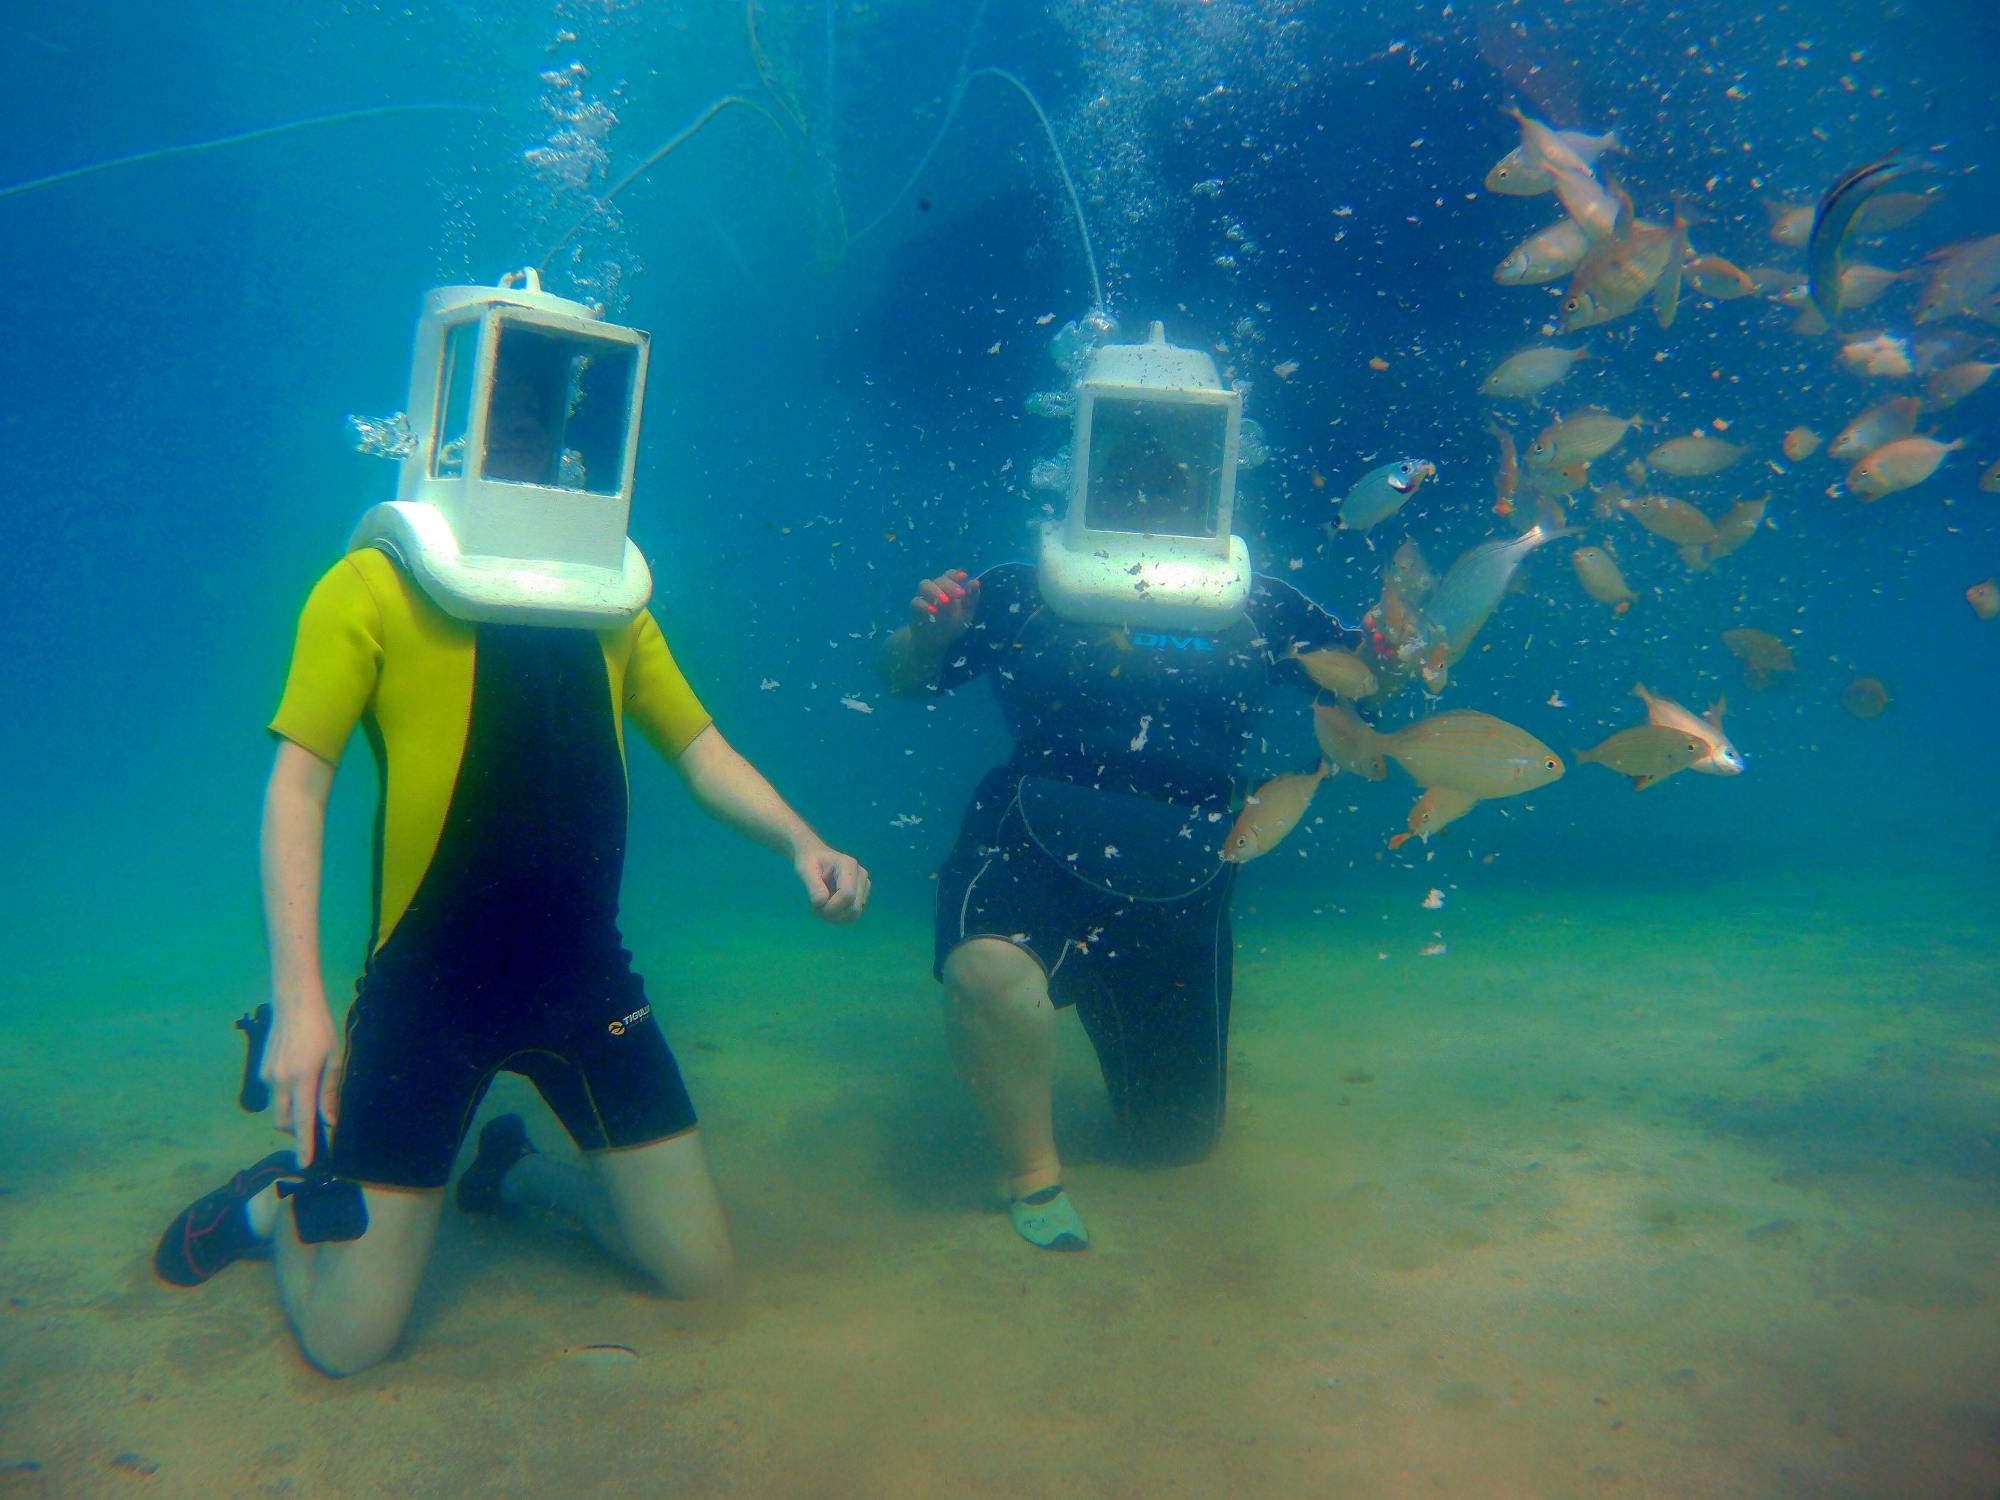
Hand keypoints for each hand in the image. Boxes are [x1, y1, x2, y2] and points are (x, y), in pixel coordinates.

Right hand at [263, 997, 337, 1167]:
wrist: (294, 1004)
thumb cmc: (321, 1029)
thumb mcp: (334, 1059)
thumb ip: (330, 1093)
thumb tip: (329, 1121)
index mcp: (301, 1079)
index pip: (303, 1121)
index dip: (304, 1144)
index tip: (304, 1164)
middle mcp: (279, 1081)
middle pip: (283, 1122)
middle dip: (297, 1132)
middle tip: (315, 1128)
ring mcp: (267, 1077)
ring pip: (278, 1110)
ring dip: (292, 1115)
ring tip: (310, 1101)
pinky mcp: (262, 1071)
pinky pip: (275, 1095)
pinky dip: (287, 1099)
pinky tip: (300, 1081)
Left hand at [794, 841, 870, 922]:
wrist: (814, 856)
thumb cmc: (809, 861)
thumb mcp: (804, 870)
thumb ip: (813, 886)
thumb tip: (822, 902)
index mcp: (848, 865)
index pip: (847, 895)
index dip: (831, 907)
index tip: (814, 906)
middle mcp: (861, 875)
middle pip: (853, 908)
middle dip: (832, 914)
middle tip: (814, 908)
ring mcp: (864, 885)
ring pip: (855, 913)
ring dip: (835, 917)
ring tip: (820, 908)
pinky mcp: (862, 894)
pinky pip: (853, 914)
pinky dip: (839, 916)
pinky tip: (827, 907)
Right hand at [908, 570, 977, 641]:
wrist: (935, 641)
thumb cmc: (952, 624)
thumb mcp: (966, 613)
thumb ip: (971, 598)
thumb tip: (976, 582)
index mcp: (948, 587)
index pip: (950, 575)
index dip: (956, 575)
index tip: (964, 577)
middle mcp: (935, 588)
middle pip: (939, 579)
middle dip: (950, 585)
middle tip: (960, 594)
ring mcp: (923, 597)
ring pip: (924, 585)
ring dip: (935, 591)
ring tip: (946, 601)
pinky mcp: (914, 609)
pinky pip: (916, 602)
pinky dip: (925, 606)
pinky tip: (934, 612)